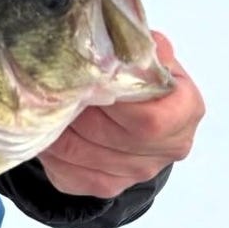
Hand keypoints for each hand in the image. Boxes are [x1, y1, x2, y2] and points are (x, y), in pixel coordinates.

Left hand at [37, 32, 204, 198]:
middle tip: (53, 87)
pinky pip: (67, 173)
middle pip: (109, 137)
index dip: (112, 101)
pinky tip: (44, 128)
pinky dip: (49, 151)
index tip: (87, 78)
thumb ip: (140, 47)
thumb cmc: (142, 75)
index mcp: (185, 111)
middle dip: (76, 110)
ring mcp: (136, 173)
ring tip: (42, 104)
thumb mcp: (148, 53)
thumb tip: (129, 42)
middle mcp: (167, 149)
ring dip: (55, 129)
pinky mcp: (105, 186)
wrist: (137, 111)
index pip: (149, 120)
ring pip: (81, 155)